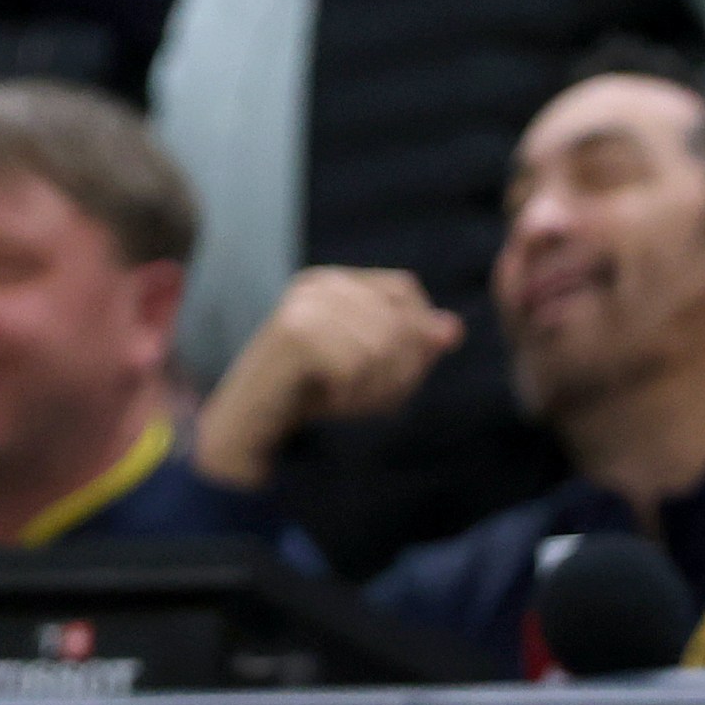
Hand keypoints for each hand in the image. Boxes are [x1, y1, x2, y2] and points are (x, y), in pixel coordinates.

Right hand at [194, 267, 460, 488]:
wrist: (250, 423)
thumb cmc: (312, 395)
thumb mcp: (372, 371)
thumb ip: (411, 348)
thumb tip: (454, 329)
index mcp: (335, 281)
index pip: (405, 290)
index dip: (416, 333)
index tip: (396, 373)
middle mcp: (319, 283)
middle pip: (397, 320)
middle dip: (396, 371)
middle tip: (364, 398)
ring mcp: (303, 305)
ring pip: (379, 344)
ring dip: (371, 387)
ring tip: (344, 399)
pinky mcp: (293, 332)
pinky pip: (354, 364)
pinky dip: (349, 393)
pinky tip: (327, 401)